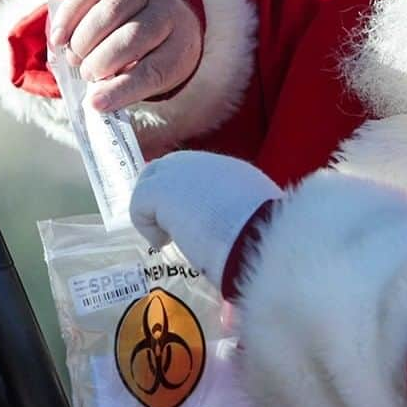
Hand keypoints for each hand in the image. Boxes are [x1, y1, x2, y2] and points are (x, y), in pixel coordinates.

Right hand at [49, 0, 201, 110]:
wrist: (156, 4)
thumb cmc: (150, 50)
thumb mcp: (151, 72)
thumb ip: (126, 86)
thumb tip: (95, 101)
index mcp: (181, 45)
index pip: (154, 70)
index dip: (123, 89)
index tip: (95, 103)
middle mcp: (166, 11)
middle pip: (133, 36)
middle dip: (103, 60)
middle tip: (87, 75)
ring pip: (111, 10)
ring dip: (85, 39)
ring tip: (74, 58)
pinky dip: (70, 16)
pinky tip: (59, 38)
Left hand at [130, 151, 281, 285]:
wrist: (258, 236)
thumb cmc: (266, 237)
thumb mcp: (262, 218)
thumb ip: (246, 216)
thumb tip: (246, 236)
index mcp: (231, 170)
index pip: (196, 172)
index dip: (188, 195)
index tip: (194, 220)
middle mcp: (204, 162)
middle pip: (168, 168)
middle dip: (164, 196)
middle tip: (173, 228)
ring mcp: (179, 170)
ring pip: (151, 182)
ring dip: (155, 209)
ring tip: (168, 238)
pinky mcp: (160, 189)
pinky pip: (140, 204)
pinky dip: (148, 226)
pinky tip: (164, 244)